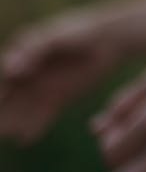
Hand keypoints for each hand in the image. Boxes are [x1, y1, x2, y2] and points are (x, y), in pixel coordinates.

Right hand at [0, 13, 123, 143]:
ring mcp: (42, 85)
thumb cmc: (80, 31)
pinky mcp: (59, 96)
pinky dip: (35, 125)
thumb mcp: (57, 37)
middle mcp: (27, 72)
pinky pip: (44, 113)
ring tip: (7, 135)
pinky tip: (27, 139)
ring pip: (22, 107)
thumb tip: (11, 68)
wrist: (109, 40)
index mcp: (21, 53)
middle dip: (1, 110)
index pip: (2, 74)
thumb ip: (34, 50)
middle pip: (8, 95)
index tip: (0, 97)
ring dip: (13, 121)